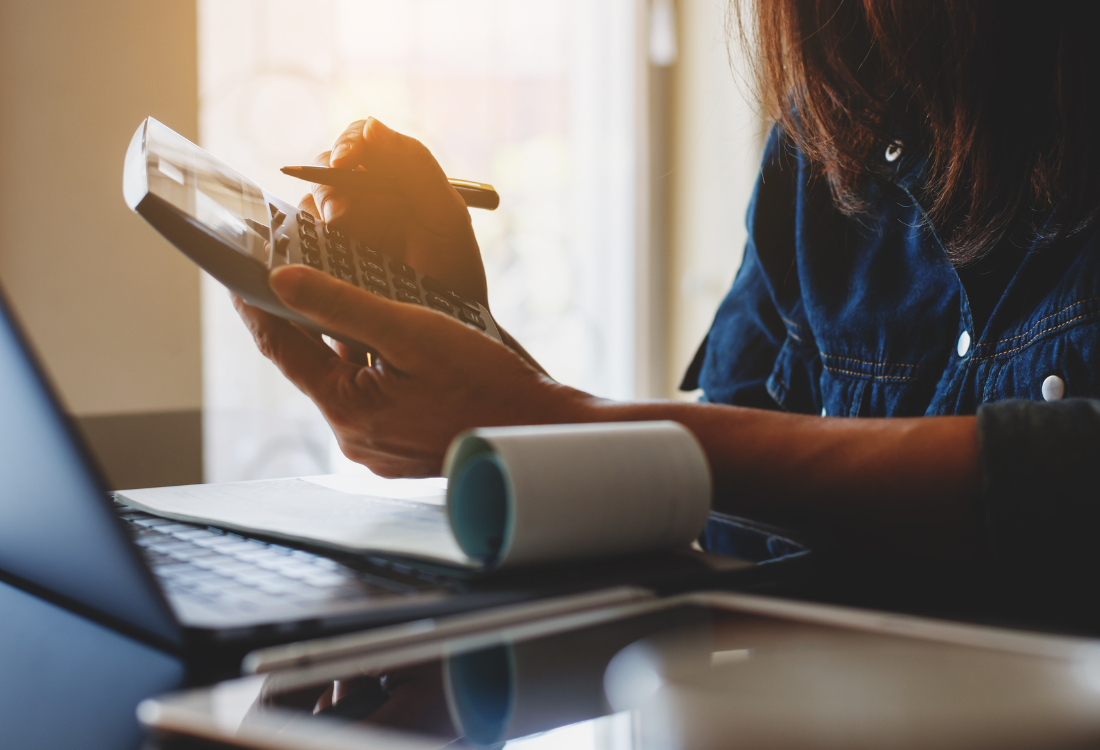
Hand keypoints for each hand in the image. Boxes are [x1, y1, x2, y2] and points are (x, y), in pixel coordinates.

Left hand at [234, 265, 591, 476]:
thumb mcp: (411, 331)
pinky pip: (370, 397)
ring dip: (338, 340)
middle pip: (310, 364)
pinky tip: (386, 339)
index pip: (281, 349)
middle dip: (300, 319)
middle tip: (290, 271)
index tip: (238, 273)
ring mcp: (377, 447)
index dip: (256, 306)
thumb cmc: (485, 383)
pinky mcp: (399, 448)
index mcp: (348, 409)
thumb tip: (283, 281)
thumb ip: (343, 305)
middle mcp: (354, 436)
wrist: (537, 432)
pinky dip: (368, 364)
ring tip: (341, 295)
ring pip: (342, 379)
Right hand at [303, 118, 487, 305]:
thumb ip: (415, 167)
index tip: (346, 160)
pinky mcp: (322, 267)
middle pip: (323, 172)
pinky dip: (301, 248)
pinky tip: (316, 257)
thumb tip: (372, 127)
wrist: (451, 331)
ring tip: (337, 233)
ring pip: (308, 209)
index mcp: (391, 179)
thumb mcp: (445, 217)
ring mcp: (338, 234)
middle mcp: (360, 200)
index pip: (359, 142)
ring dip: (316, 215)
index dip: (347, 143)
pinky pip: (299, 250)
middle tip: (340, 212)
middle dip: (327, 185)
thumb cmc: (455, 272)